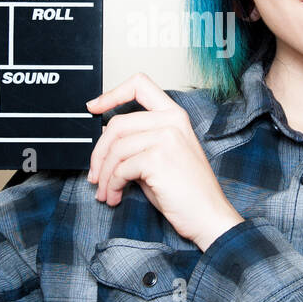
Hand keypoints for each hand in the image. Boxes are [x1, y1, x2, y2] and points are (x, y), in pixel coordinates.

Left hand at [86, 72, 244, 251]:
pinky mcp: (158, 158)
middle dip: (98, 152)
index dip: (112, 93)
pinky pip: (121, 169)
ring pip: (116, 149)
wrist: (208, 216)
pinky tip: (116, 196)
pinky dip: (112, 185)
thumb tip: (104, 137)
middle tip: (95, 174)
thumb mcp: (160, 157)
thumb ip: (137, 141)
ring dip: (104, 175)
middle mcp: (171, 121)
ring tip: (106, 192)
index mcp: (174, 116)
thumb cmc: (186, 192)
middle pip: (117, 124)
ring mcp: (166, 138)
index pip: (140, 85)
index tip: (94, 107)